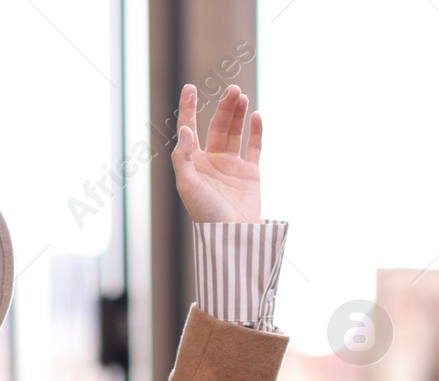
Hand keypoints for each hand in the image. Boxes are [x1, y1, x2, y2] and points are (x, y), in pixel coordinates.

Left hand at [171, 84, 261, 222]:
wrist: (232, 234)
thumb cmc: (205, 213)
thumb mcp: (188, 185)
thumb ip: (183, 158)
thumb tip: (185, 130)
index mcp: (193, 163)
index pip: (189, 129)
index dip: (188, 108)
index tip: (189, 87)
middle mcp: (211, 161)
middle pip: (216, 127)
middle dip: (223, 108)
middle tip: (232, 90)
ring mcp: (231, 166)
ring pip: (234, 132)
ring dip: (237, 114)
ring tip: (241, 96)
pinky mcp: (249, 173)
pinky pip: (253, 147)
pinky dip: (255, 131)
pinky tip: (255, 116)